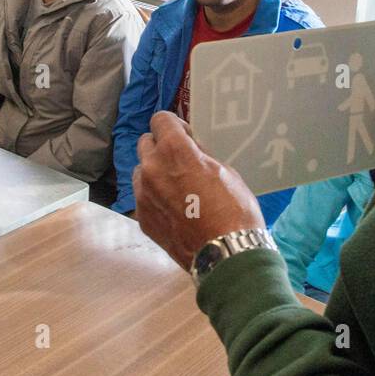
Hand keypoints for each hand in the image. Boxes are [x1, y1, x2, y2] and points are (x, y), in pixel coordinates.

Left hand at [134, 111, 264, 270]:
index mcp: (174, 150)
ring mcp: (143, 194)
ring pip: (140, 170)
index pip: (160, 120)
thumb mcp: (226, 171)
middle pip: (145, 143)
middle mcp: (151, 168)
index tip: (185, 136)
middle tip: (180, 161)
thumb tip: (191, 150)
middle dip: (161, 147)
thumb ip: (201, 156)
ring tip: (176, 187)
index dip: (174, 125)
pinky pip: (143, 197)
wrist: (225, 255)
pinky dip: (154, 197)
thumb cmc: (234, 210)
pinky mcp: (141, 217)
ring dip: (154, 172)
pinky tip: (174, 209)